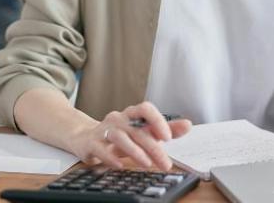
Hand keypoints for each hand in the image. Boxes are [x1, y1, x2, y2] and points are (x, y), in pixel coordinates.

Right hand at [69, 101, 190, 170]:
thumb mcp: (142, 132)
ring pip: (119, 136)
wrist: (86, 138)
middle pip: (137, 130)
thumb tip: (188, 125)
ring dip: (134, 151)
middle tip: (165, 163)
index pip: (145, 109)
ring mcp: (103, 129)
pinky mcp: (91, 143)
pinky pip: (100, 148)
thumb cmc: (120, 135)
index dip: (157, 120)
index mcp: (132, 114)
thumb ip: (165, 129)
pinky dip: (110, 157)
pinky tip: (120, 165)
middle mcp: (118, 119)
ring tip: (147, 163)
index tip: (168, 137)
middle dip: (153, 147)